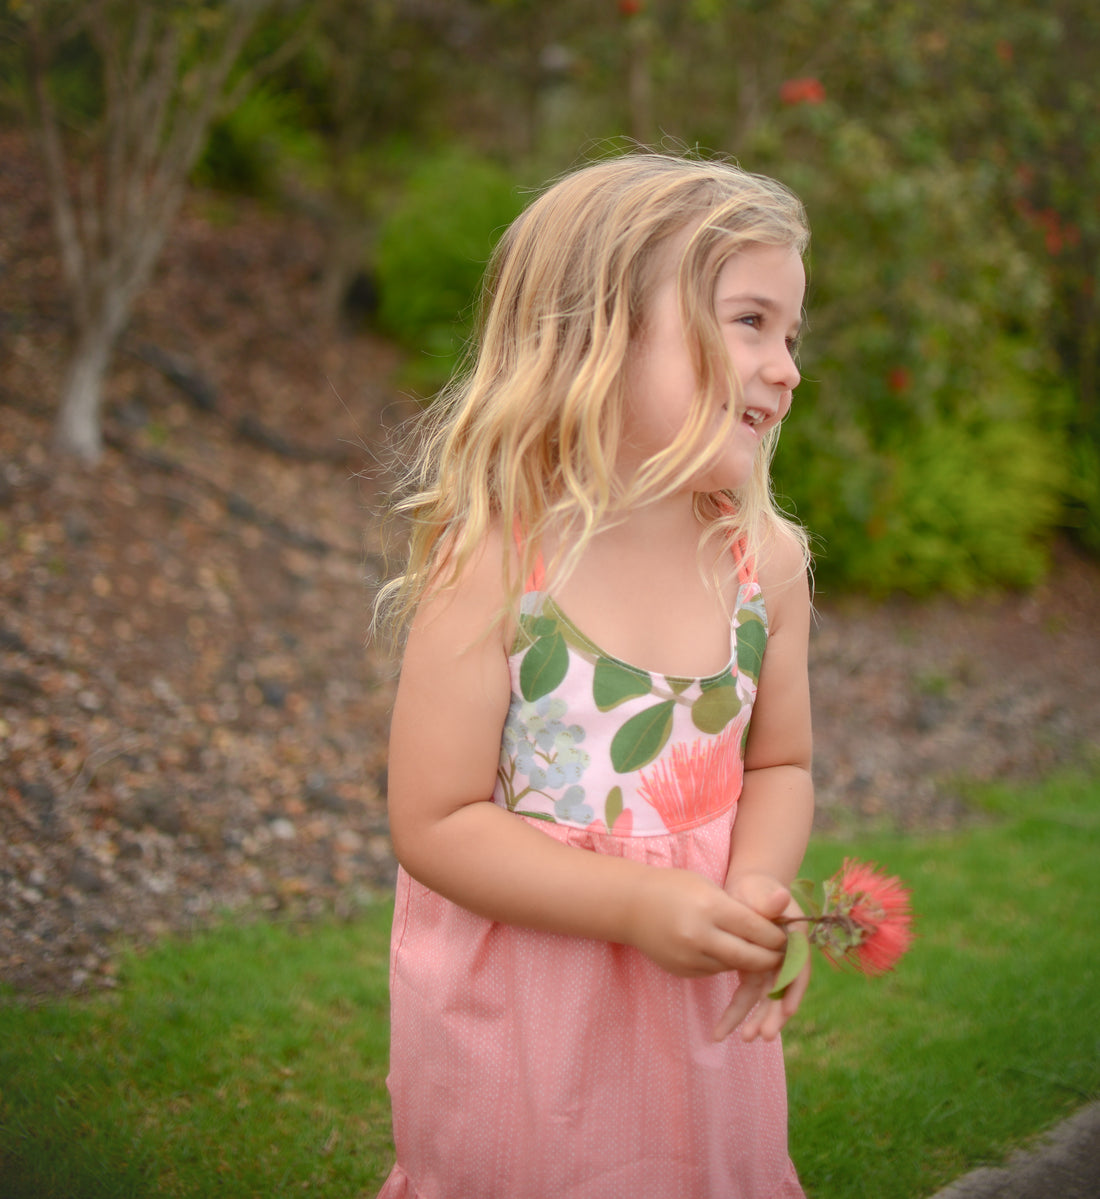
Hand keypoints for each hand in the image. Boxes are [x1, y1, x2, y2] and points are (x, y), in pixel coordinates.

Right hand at [624, 867, 786, 978]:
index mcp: (709, 907)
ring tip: (757, 951)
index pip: (755, 928)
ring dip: (747, 961)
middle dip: (769, 957)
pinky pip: (713, 971)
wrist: (630, 905)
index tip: (786, 935)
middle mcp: (699, 934)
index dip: (775, 935)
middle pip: (748, 956)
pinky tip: (725, 951)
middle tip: (780, 953)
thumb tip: (782, 914)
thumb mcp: (708, 885)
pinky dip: (724, 963)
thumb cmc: (674, 887)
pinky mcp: (682, 970)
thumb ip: (742, 904)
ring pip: (733, 966)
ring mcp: (688, 956)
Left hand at [712, 874, 810, 1041]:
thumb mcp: (762, 890)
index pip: (799, 966)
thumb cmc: (756, 888)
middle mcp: (786, 956)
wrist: (745, 890)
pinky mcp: (752, 970)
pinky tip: (725, 1028)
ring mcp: (769, 965)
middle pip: (783, 989)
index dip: (793, 989)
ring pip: (765, 998)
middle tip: (763, 1036)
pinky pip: (748, 995)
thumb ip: (769, 898)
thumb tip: (781, 898)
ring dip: (756, 1018)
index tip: (787, 1011)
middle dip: (774, 1014)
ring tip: (744, 1038)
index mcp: (795, 937)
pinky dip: (740, 1011)